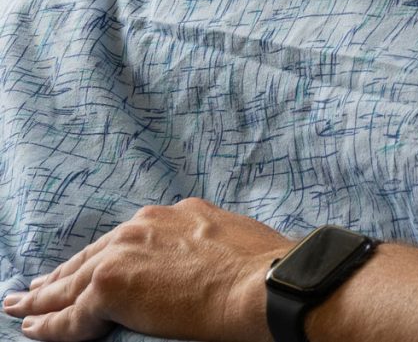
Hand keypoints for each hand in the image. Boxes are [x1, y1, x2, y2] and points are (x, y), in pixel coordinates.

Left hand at [5, 198, 287, 341]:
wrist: (267, 286)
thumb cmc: (267, 270)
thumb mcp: (236, 240)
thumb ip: (210, 246)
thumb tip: (213, 264)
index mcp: (174, 215)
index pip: (125, 240)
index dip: (102, 255)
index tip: (89, 266)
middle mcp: (143, 226)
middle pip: (90, 256)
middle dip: (62, 273)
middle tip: (37, 287)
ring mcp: (122, 256)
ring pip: (70, 282)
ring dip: (42, 297)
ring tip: (20, 306)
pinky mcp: (110, 289)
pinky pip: (70, 315)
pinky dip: (48, 325)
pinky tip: (32, 329)